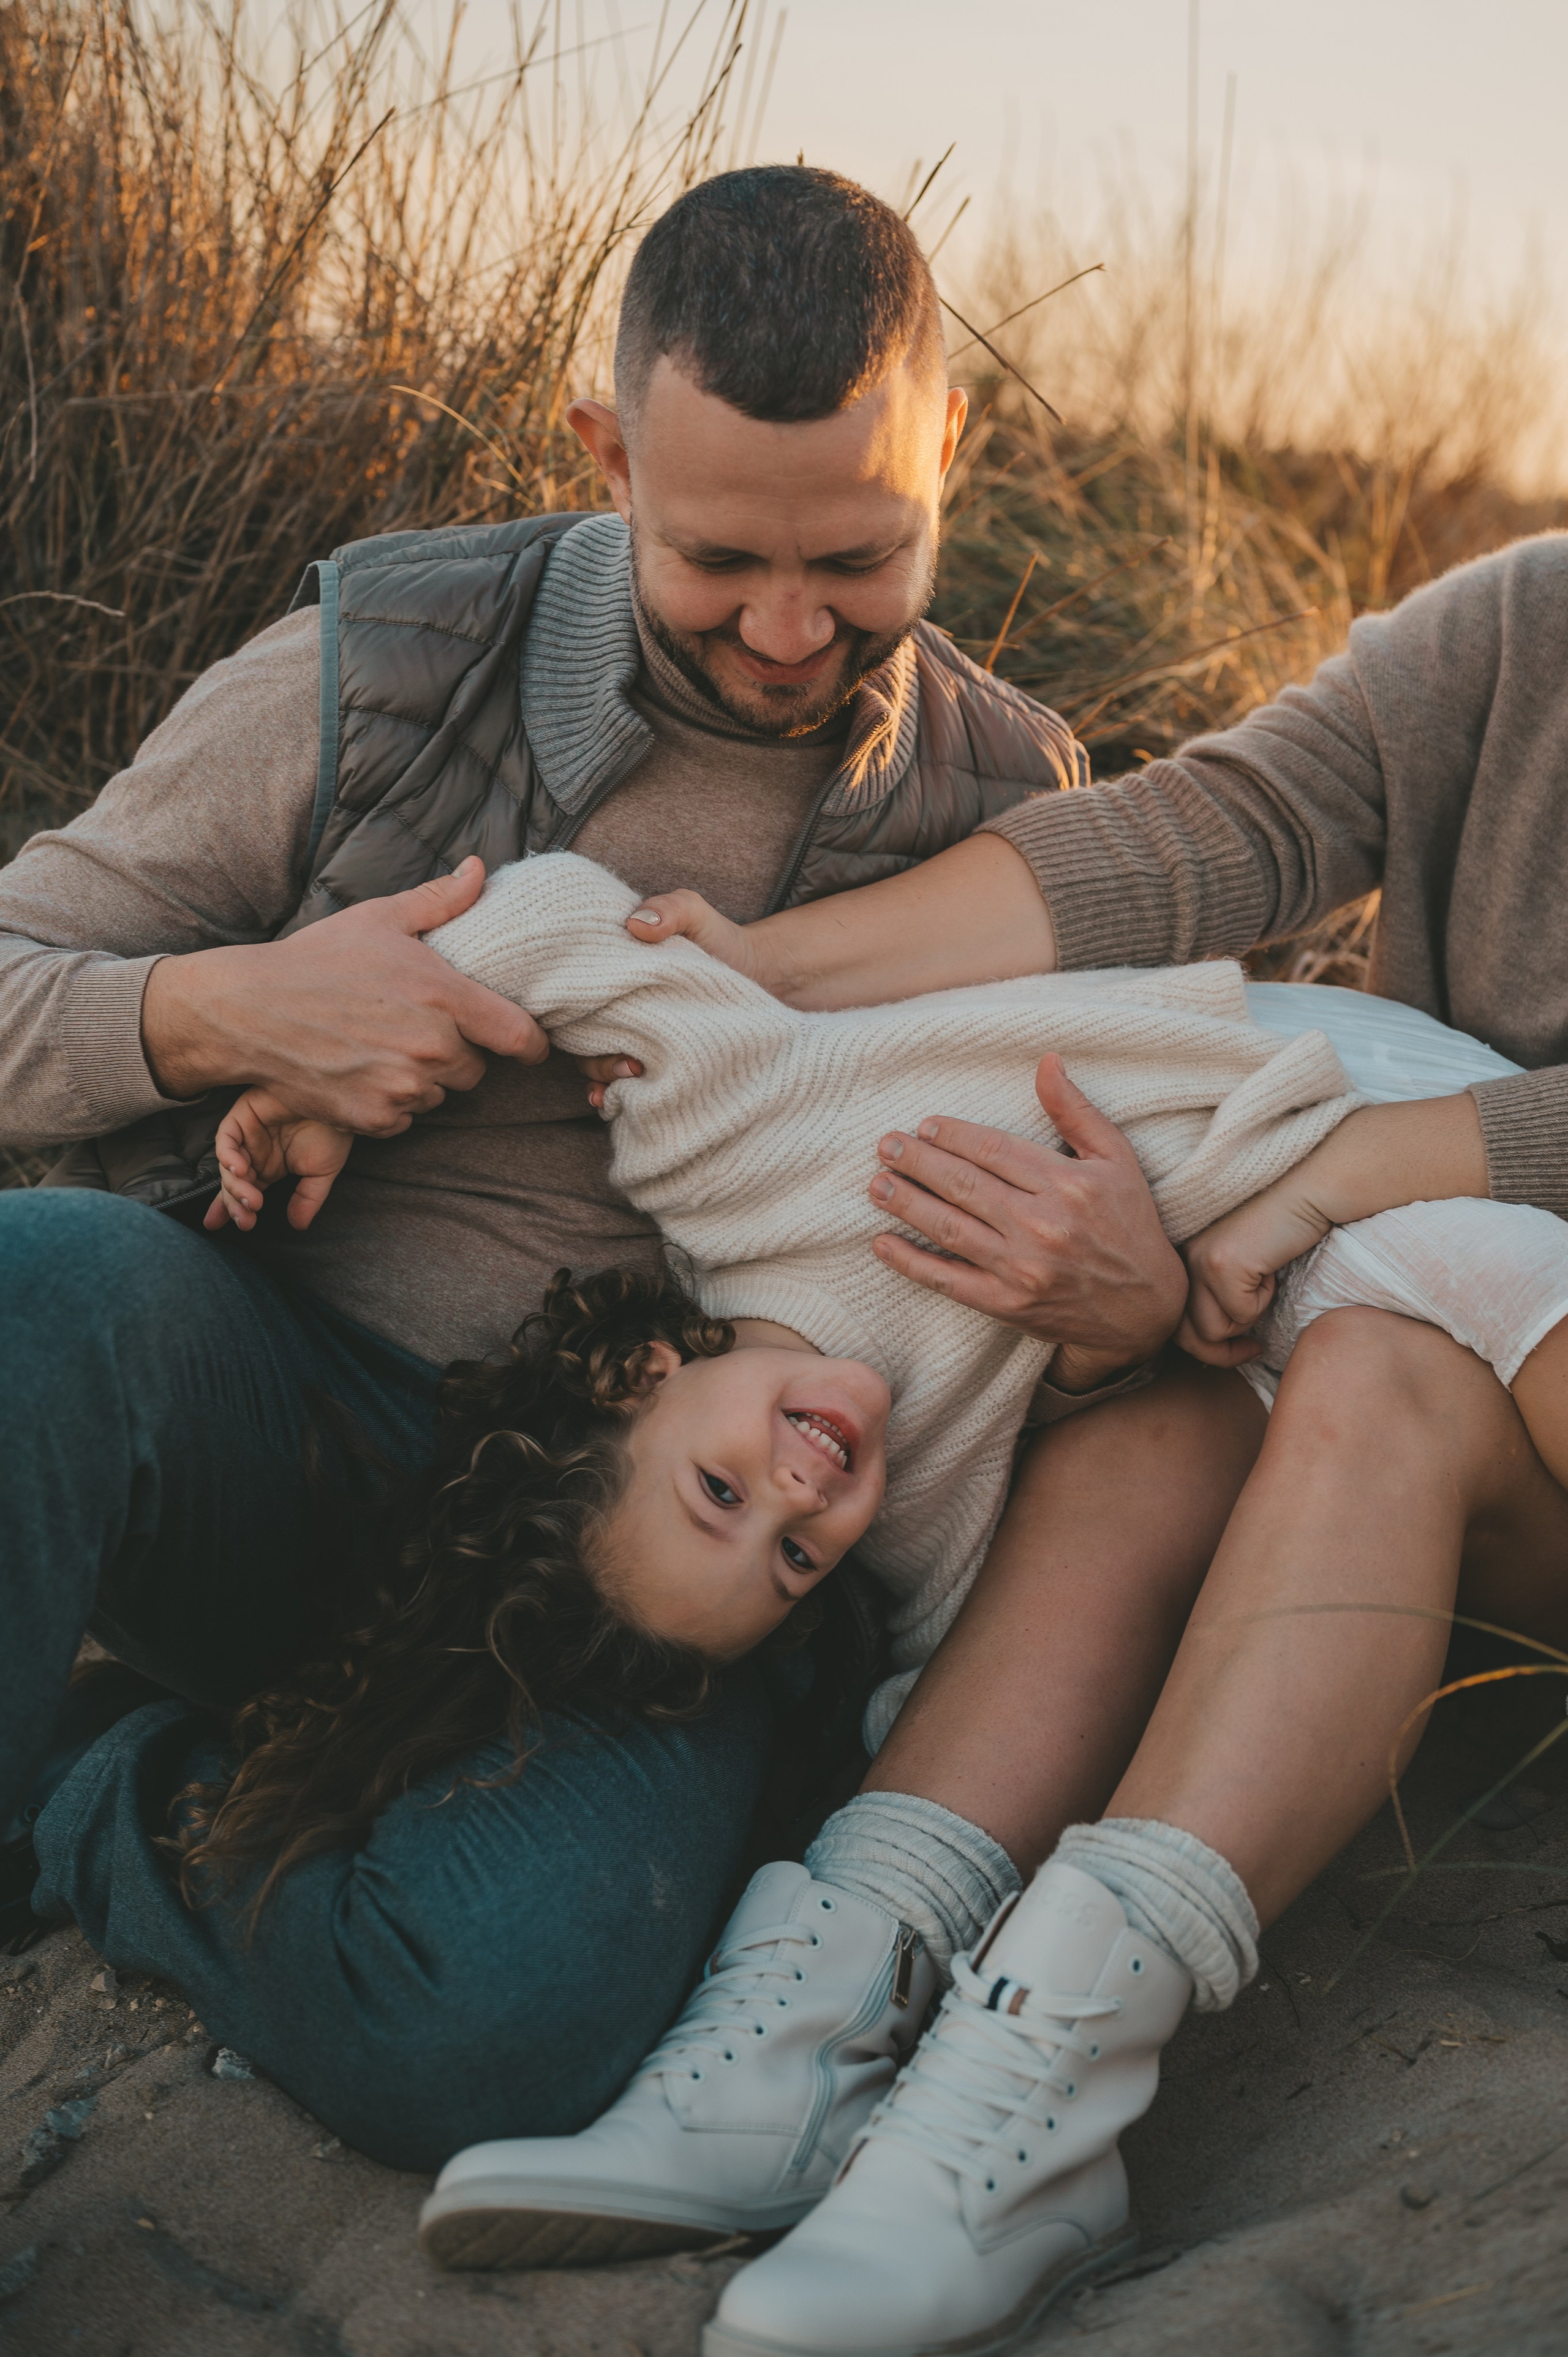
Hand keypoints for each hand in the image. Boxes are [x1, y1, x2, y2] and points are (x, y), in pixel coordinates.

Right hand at [141, 858, 548, 1133]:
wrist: (249, 1010)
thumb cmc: (316, 960)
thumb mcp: (379, 919)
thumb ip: (439, 901)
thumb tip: (481, 869)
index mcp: (442, 995)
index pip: (518, 1036)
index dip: (531, 1044)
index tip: (529, 1045)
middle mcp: (430, 1047)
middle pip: (475, 1069)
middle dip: (456, 1053)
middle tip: (415, 1030)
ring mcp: (402, 1087)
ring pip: (439, 1095)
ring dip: (422, 1079)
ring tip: (380, 1047)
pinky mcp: (374, 1118)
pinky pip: (405, 1118)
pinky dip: (390, 1103)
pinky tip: (360, 1072)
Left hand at [204, 1089, 353, 1232]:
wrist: (339, 1100)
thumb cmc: (333, 1131)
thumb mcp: (322, 1172)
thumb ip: (307, 1199)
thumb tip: (298, 1226)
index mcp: (270, 1167)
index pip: (245, 1192)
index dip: (233, 1211)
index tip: (238, 1228)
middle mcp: (255, 1152)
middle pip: (232, 1183)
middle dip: (235, 1205)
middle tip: (247, 1221)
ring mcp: (248, 1134)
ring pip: (228, 1165)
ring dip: (236, 1185)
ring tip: (253, 1200)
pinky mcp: (243, 1115)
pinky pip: (226, 1138)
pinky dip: (228, 1155)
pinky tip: (241, 1169)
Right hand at [578, 889, 758, 1104]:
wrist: (769, 976)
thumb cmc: (722, 941)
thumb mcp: (695, 914)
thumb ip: (670, 909)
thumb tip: (635, 925)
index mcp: (615, 984)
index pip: (575, 1008)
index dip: (570, 1022)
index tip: (587, 1034)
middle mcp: (620, 1018)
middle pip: (586, 1047)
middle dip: (597, 1062)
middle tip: (629, 1064)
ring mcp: (642, 1045)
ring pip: (606, 1073)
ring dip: (609, 1082)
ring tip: (635, 1079)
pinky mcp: (667, 1068)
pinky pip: (637, 1092)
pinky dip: (628, 1102)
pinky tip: (628, 1106)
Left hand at [867, 1053, 1187, 1388]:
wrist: (1146, 1309)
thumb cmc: (1130, 1224)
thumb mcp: (1116, 1159)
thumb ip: (1076, 1110)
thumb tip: (1046, 1060)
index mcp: (1067, 1184)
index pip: (993, 1151)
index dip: (952, 1136)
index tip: (924, 1126)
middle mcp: (1042, 1226)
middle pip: (963, 1185)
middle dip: (917, 1162)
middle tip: (886, 1146)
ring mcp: (1022, 1269)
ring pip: (949, 1229)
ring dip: (906, 1204)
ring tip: (877, 1185)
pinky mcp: (1008, 1305)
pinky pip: (948, 1281)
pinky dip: (910, 1263)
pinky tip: (882, 1243)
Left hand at [1177, 1184, 1332, 1367]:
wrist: (1304, 1190)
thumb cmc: (1279, 1227)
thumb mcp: (1236, 1262)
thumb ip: (1215, 1291)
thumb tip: (1213, 1340)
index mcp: (1179, 1258)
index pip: (1174, 1321)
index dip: (1203, 1344)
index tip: (1239, 1344)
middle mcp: (1180, 1259)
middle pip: (1185, 1335)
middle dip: (1221, 1353)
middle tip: (1252, 1349)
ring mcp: (1199, 1262)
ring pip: (1213, 1330)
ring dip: (1245, 1322)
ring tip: (1263, 1288)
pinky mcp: (1222, 1265)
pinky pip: (1243, 1314)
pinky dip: (1265, 1302)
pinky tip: (1271, 1271)